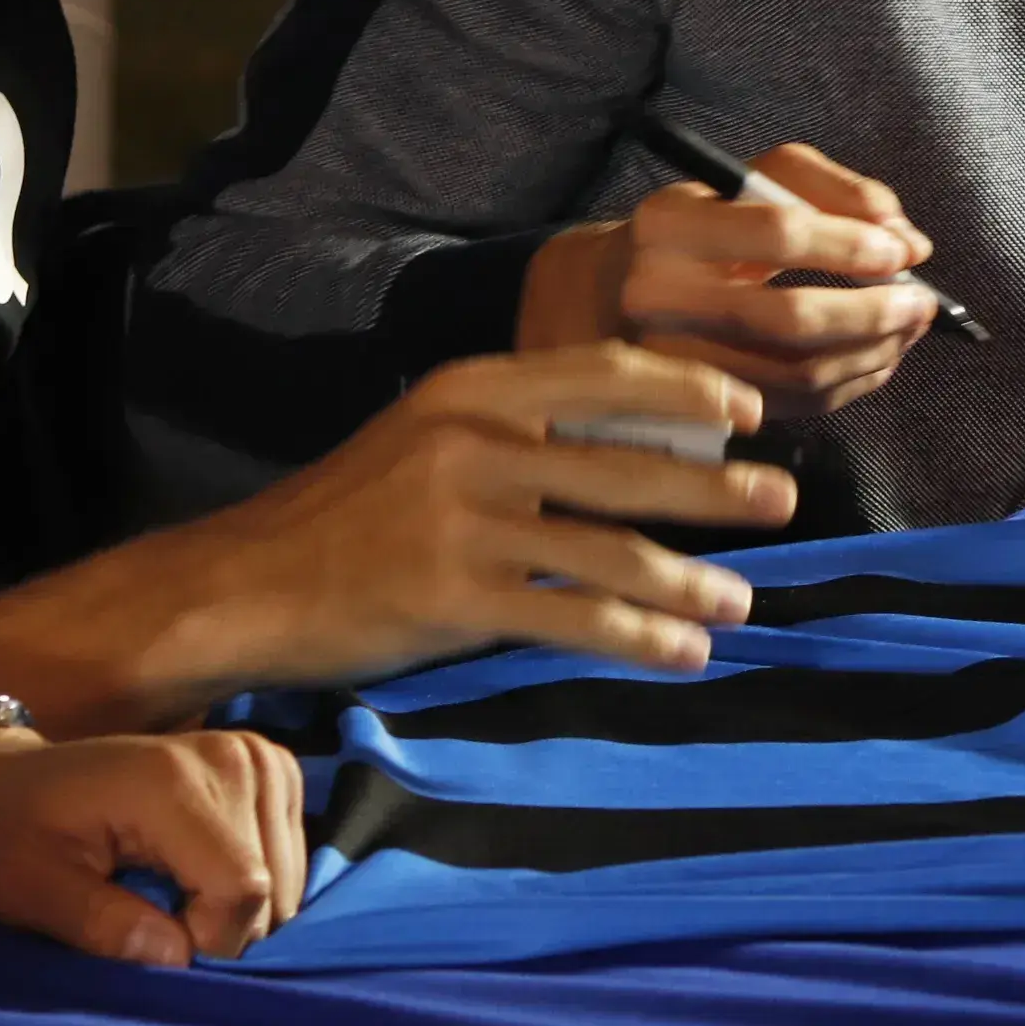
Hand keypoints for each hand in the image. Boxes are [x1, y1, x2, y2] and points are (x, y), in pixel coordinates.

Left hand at [0, 723, 303, 968]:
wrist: (8, 781)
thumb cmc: (9, 837)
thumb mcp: (30, 891)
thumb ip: (101, 925)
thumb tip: (179, 959)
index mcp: (173, 783)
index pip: (242, 887)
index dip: (206, 942)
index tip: (151, 945)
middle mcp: (232, 758)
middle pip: (272, 883)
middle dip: (222, 926)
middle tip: (153, 920)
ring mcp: (257, 756)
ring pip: (288, 872)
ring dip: (239, 904)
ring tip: (173, 895)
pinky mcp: (270, 765)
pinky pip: (290, 848)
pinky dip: (255, 876)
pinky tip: (202, 872)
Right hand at [169, 344, 792, 691]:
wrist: (240, 584)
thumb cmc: (348, 512)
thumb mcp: (428, 436)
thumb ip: (517, 429)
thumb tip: (636, 443)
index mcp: (474, 389)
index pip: (606, 371)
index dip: (689, 387)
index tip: (751, 409)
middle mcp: (474, 442)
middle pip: (626, 462)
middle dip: (716, 486)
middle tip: (784, 501)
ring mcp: (462, 520)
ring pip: (608, 549)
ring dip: (688, 580)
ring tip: (742, 602)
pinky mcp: (451, 597)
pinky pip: (570, 617)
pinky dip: (638, 637)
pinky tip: (682, 654)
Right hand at [520, 144, 934, 410]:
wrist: (622, 288)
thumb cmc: (710, 222)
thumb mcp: (759, 179)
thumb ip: (837, 191)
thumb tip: (909, 243)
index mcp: (668, 222)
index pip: (778, 232)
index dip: (851, 245)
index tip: (902, 252)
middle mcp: (656, 295)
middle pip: (789, 318)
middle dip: (873, 312)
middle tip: (922, 302)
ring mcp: (670, 362)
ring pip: (796, 372)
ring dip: (873, 352)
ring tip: (910, 327)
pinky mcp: (697, 407)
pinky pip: (792, 405)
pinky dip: (851, 383)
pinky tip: (878, 357)